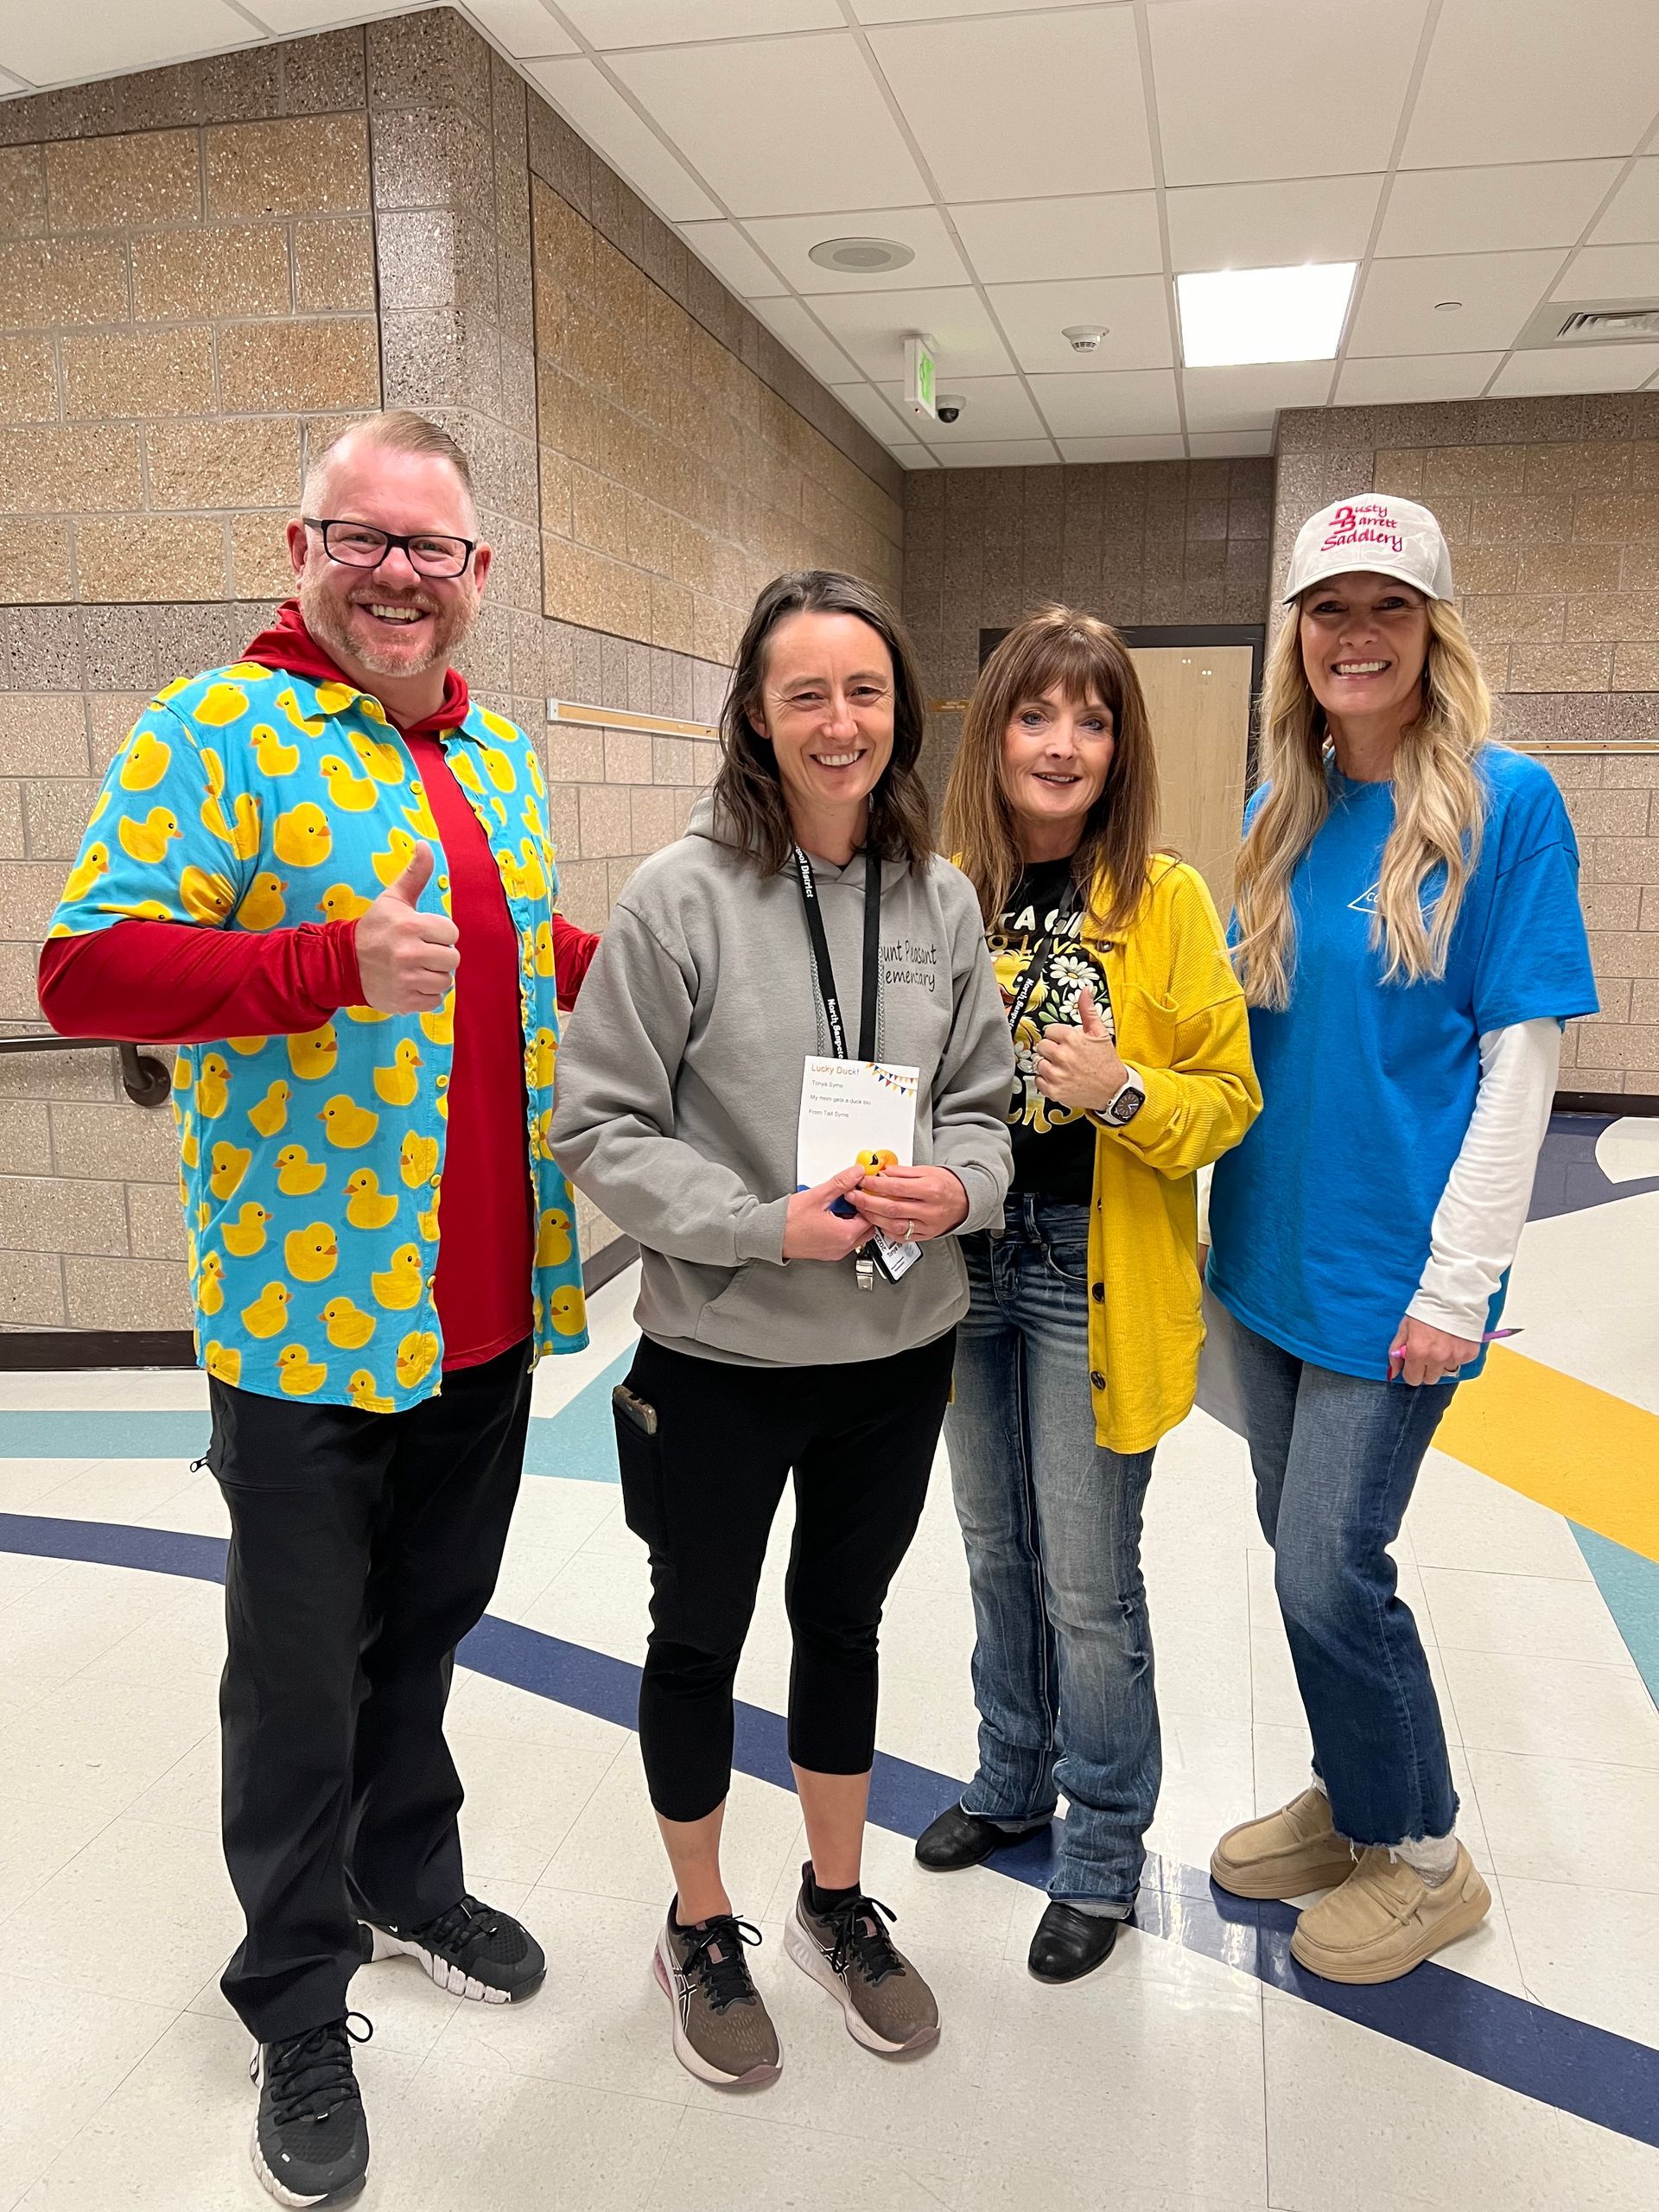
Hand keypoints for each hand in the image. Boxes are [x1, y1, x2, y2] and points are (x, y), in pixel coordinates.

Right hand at [352, 843, 459, 1013]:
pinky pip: (434, 1001)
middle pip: (452, 959)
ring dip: (434, 976)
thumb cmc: (375, 928)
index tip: (424, 934)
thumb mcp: (393, 899)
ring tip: (416, 968)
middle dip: (439, 956)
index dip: (441, 934)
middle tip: (420, 952)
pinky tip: (411, 984)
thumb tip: (425, 844)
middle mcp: (409, 954)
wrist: (342, 963)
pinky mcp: (404, 1001)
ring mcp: (406, 980)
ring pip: (445, 981)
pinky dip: (426, 995)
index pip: (452, 933)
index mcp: (411, 926)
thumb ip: (415, 874)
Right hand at [784, 1166, 874, 1262]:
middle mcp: (842, 1247)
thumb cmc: (787, 1221)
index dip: (867, 1202)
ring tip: (838, 1207)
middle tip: (851, 1199)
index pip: (871, 1217)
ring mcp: (834, 1252)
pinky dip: (843, 1229)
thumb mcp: (818, 1196)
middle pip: (867, 1229)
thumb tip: (856, 1173)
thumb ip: (841, 1183)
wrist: (769, 1235)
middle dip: (862, 1213)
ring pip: (856, 1236)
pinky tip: (830, 1216)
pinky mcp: (826, 1253)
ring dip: (853, 1221)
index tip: (860, 1192)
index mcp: (844, 1234)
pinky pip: (844, 1241)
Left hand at [849, 1163, 968, 1243]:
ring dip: (873, 1218)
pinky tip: (877, 1222)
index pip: (896, 1187)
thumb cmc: (947, 1185)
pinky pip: (901, 1236)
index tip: (862, 1181)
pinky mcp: (925, 1235)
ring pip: (894, 1225)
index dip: (875, 1185)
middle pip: (891, 1208)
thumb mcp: (927, 1170)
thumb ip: (903, 1173)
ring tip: (862, 1209)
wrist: (965, 1201)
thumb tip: (882, 1173)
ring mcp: (927, 1225)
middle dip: (867, 1202)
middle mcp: (929, 1209)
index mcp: (930, 1189)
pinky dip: (886, 1230)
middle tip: (854, 1196)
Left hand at [1034, 988, 1129, 1112]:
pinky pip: (1038, 1080)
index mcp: (1072, 1038)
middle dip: (1052, 1050)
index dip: (1058, 1037)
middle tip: (1065, 1056)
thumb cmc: (1106, 1062)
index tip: (1066, 1043)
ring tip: (1063, 1068)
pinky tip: (1060, 1079)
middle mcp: (1063, 1056)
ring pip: (1038, 1062)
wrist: (1114, 1090)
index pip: (1049, 1031)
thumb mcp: (1099, 1032)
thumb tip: (1085, 990)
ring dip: (1048, 1065)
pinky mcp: (1054, 1090)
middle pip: (1041, 1046)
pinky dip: (1046, 1081)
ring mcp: (1057, 1074)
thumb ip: (1088, 1010)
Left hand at [1389, 1315, 1480, 1386]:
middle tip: (1428, 1353)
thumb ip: (1396, 1351)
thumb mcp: (1405, 1328)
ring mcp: (1455, 1357)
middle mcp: (1437, 1358)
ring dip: (1442, 1362)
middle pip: (1430, 1379)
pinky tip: (1454, 1341)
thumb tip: (1392, 1374)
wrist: (1453, 1297)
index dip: (1411, 1372)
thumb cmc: (1425, 1311)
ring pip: (1446, 1371)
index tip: (1413, 1363)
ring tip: (1442, 1344)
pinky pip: (1460, 1363)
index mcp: (1418, 1352)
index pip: (1413, 1379)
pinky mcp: (1469, 1354)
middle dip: (1426, 1369)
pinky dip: (1456, 1355)